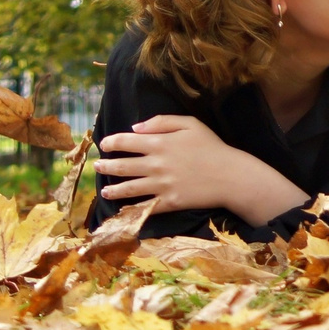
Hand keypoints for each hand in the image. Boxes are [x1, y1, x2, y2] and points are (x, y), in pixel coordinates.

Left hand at [95, 115, 307, 227]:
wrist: (230, 175)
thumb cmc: (212, 146)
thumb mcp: (191, 124)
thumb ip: (162, 121)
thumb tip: (136, 127)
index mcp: (159, 143)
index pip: (125, 142)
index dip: (110, 142)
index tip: (104, 145)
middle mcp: (155, 165)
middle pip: (121, 166)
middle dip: (106, 166)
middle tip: (97, 167)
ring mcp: (160, 185)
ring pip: (128, 188)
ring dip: (112, 189)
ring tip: (104, 191)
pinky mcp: (168, 202)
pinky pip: (144, 206)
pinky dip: (131, 208)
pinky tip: (123, 208)